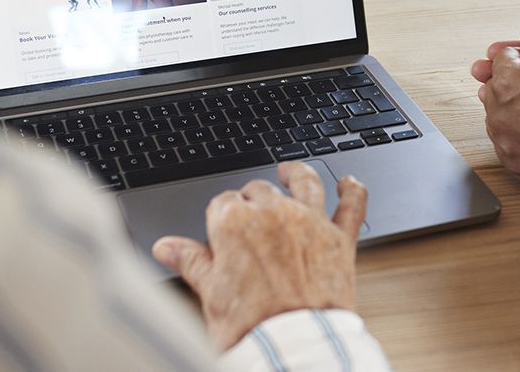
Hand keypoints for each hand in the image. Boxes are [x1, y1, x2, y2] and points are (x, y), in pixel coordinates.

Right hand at [152, 162, 367, 350]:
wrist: (294, 348)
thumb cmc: (251, 327)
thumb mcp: (210, 294)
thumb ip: (191, 262)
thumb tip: (167, 247)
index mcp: (235, 222)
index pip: (223, 203)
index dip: (221, 216)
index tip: (221, 230)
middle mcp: (274, 213)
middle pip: (260, 189)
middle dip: (253, 199)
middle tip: (250, 218)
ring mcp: (310, 222)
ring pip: (305, 182)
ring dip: (296, 173)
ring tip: (290, 170)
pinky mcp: (340, 239)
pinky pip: (351, 205)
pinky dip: (352, 191)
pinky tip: (349, 183)